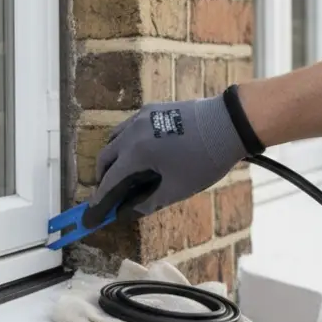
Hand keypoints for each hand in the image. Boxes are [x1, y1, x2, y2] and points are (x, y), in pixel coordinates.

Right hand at [86, 91, 252, 225]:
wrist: (229, 123)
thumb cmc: (206, 158)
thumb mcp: (179, 187)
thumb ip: (150, 201)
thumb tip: (131, 210)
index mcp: (136, 151)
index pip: (110, 179)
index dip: (101, 199)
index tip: (93, 213)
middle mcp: (133, 130)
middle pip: (106, 156)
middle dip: (104, 176)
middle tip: (109, 194)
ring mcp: (142, 116)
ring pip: (115, 138)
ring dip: (114, 157)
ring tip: (123, 173)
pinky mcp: (153, 108)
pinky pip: (129, 127)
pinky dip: (126, 142)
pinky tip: (141, 153)